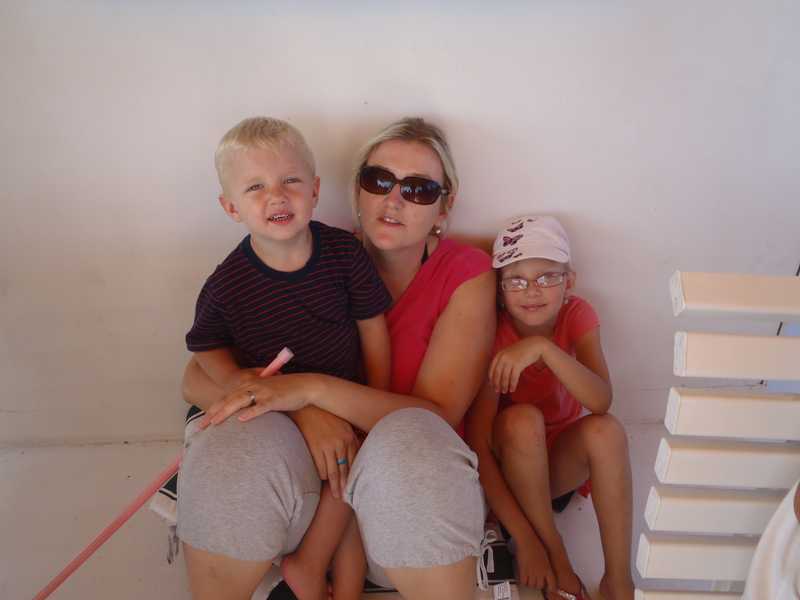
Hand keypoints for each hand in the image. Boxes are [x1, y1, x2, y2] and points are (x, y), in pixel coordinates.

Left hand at [199, 372, 313, 428]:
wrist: (305, 386)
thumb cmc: (285, 392)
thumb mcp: (265, 393)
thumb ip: (252, 400)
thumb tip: (239, 414)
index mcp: (249, 385)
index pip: (226, 397)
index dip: (213, 409)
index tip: (203, 422)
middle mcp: (253, 386)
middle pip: (228, 400)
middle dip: (213, 413)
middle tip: (201, 426)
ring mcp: (263, 392)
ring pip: (240, 402)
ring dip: (226, 412)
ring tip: (215, 422)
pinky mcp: (274, 399)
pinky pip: (260, 406)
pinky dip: (251, 412)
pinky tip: (242, 419)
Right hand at [291, 406, 358, 499]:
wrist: (309, 408)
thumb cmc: (327, 417)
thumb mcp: (344, 426)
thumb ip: (352, 440)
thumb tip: (358, 458)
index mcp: (349, 438)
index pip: (354, 463)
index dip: (353, 477)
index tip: (354, 488)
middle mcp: (340, 443)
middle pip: (344, 471)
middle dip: (344, 487)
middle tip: (345, 499)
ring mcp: (327, 446)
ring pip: (332, 473)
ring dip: (333, 485)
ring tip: (335, 494)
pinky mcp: (315, 448)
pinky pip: (320, 468)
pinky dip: (322, 475)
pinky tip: (324, 479)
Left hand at [490, 337, 547, 393]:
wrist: (535, 345)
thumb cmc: (522, 351)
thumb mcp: (509, 353)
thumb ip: (503, 360)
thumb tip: (498, 375)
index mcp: (499, 354)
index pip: (492, 369)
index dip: (491, 378)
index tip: (491, 385)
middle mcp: (503, 357)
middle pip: (497, 374)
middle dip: (496, 383)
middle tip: (497, 391)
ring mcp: (510, 360)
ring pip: (505, 377)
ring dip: (504, 386)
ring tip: (504, 391)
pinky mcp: (518, 364)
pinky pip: (513, 378)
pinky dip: (512, 385)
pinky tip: (512, 390)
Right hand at [514, 534, 556, 591]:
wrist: (527, 540)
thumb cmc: (536, 545)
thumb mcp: (545, 557)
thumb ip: (545, 567)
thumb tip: (544, 573)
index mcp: (548, 569)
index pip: (552, 585)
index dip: (550, 588)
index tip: (548, 588)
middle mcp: (541, 572)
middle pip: (539, 586)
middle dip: (537, 585)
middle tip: (534, 581)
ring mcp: (532, 572)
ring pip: (531, 585)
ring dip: (529, 584)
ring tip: (527, 579)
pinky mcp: (523, 570)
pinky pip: (523, 582)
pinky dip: (522, 581)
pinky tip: (522, 578)